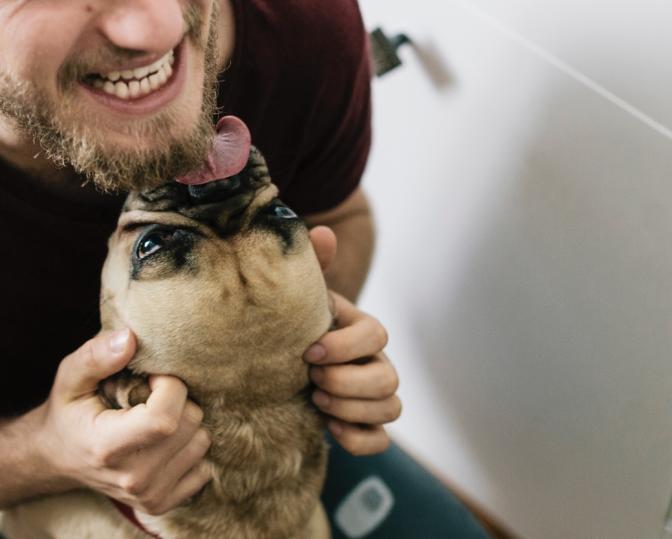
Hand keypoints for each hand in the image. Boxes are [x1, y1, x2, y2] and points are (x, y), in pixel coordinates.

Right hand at [36, 329, 212, 514]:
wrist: (58, 458)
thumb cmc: (69, 411)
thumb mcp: (71, 377)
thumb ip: (96, 356)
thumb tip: (130, 338)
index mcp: (107, 447)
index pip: (165, 418)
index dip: (170, 386)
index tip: (153, 377)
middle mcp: (131, 478)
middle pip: (189, 424)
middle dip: (178, 399)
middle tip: (150, 395)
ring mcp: (148, 496)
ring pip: (201, 442)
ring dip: (185, 422)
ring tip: (154, 417)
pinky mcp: (161, 504)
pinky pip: (203, 466)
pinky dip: (188, 447)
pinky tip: (162, 441)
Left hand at [303, 226, 401, 455]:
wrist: (280, 360)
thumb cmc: (294, 324)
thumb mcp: (301, 296)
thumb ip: (312, 265)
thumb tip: (322, 232)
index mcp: (362, 329)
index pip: (376, 335)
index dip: (346, 346)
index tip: (309, 351)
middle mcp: (376, 362)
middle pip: (388, 379)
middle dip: (348, 382)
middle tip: (311, 380)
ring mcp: (374, 395)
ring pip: (390, 408)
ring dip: (352, 408)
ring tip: (316, 400)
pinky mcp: (365, 424)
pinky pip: (380, 440)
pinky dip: (359, 438)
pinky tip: (330, 428)